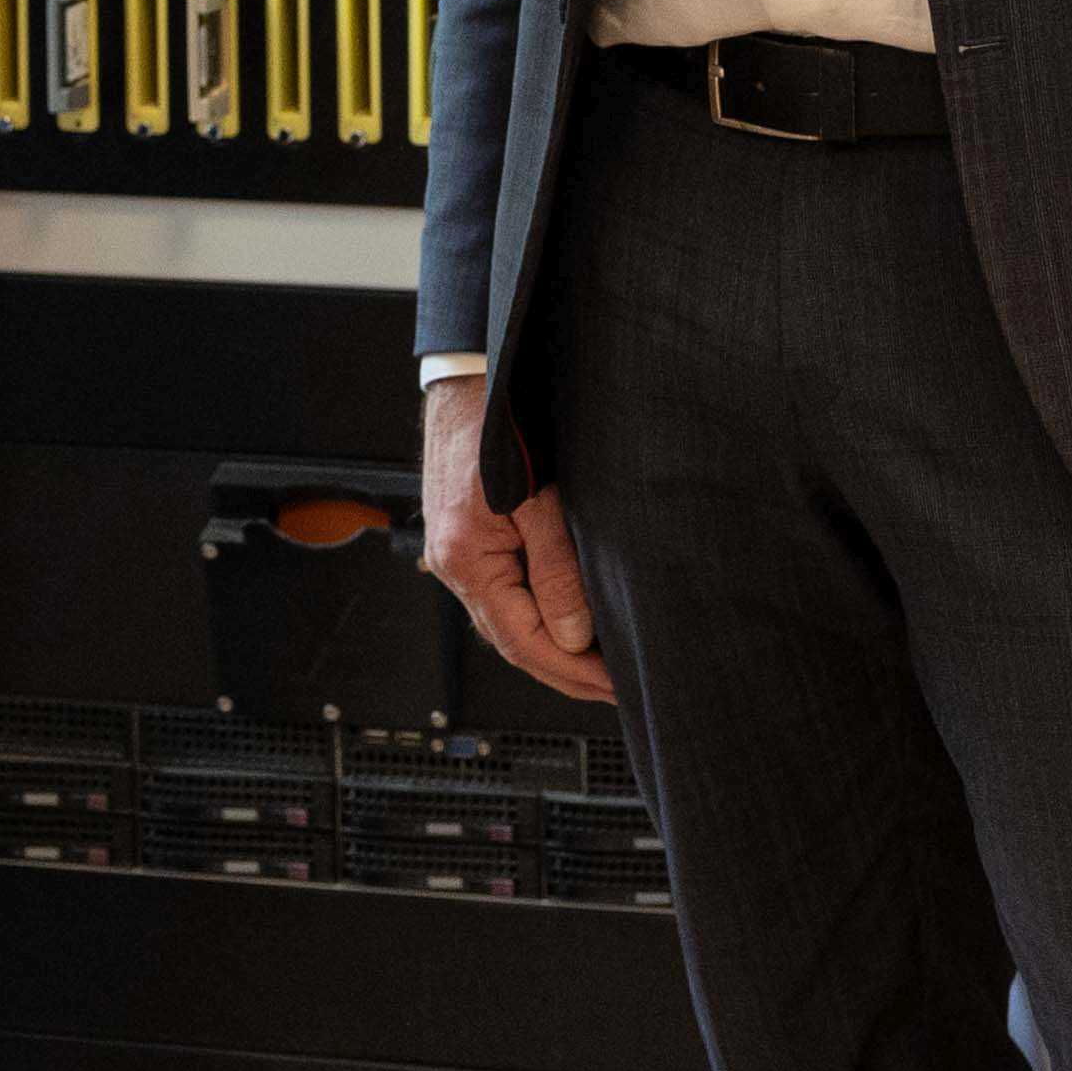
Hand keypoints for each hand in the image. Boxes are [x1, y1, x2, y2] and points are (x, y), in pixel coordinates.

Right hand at [417, 371, 611, 704]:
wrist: (467, 380)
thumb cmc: (495, 426)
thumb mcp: (536, 499)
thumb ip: (556, 569)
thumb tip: (576, 634)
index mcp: (466, 561)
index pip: (524, 642)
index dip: (572, 672)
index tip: (614, 687)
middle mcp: (454, 568)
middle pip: (514, 643)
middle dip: (566, 673)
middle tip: (617, 690)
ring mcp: (457, 557)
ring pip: (508, 624)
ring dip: (553, 651)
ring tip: (599, 668)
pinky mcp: (468, 542)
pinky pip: (503, 598)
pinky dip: (537, 620)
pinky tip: (566, 626)